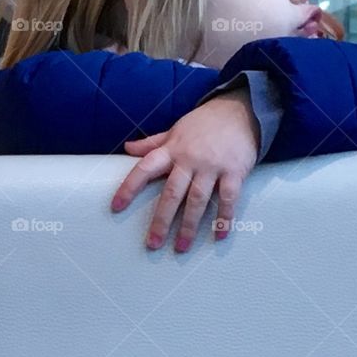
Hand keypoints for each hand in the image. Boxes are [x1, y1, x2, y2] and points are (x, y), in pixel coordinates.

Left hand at [110, 88, 259, 251]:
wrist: (240, 110)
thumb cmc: (205, 123)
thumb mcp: (175, 129)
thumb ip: (152, 143)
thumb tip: (127, 148)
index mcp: (172, 149)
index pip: (144, 169)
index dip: (128, 187)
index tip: (116, 207)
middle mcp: (189, 159)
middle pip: (171, 193)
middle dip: (161, 220)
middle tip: (152, 243)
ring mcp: (212, 166)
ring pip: (197, 200)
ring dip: (189, 226)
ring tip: (181, 246)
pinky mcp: (234, 171)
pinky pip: (228, 198)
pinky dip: (224, 218)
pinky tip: (220, 234)